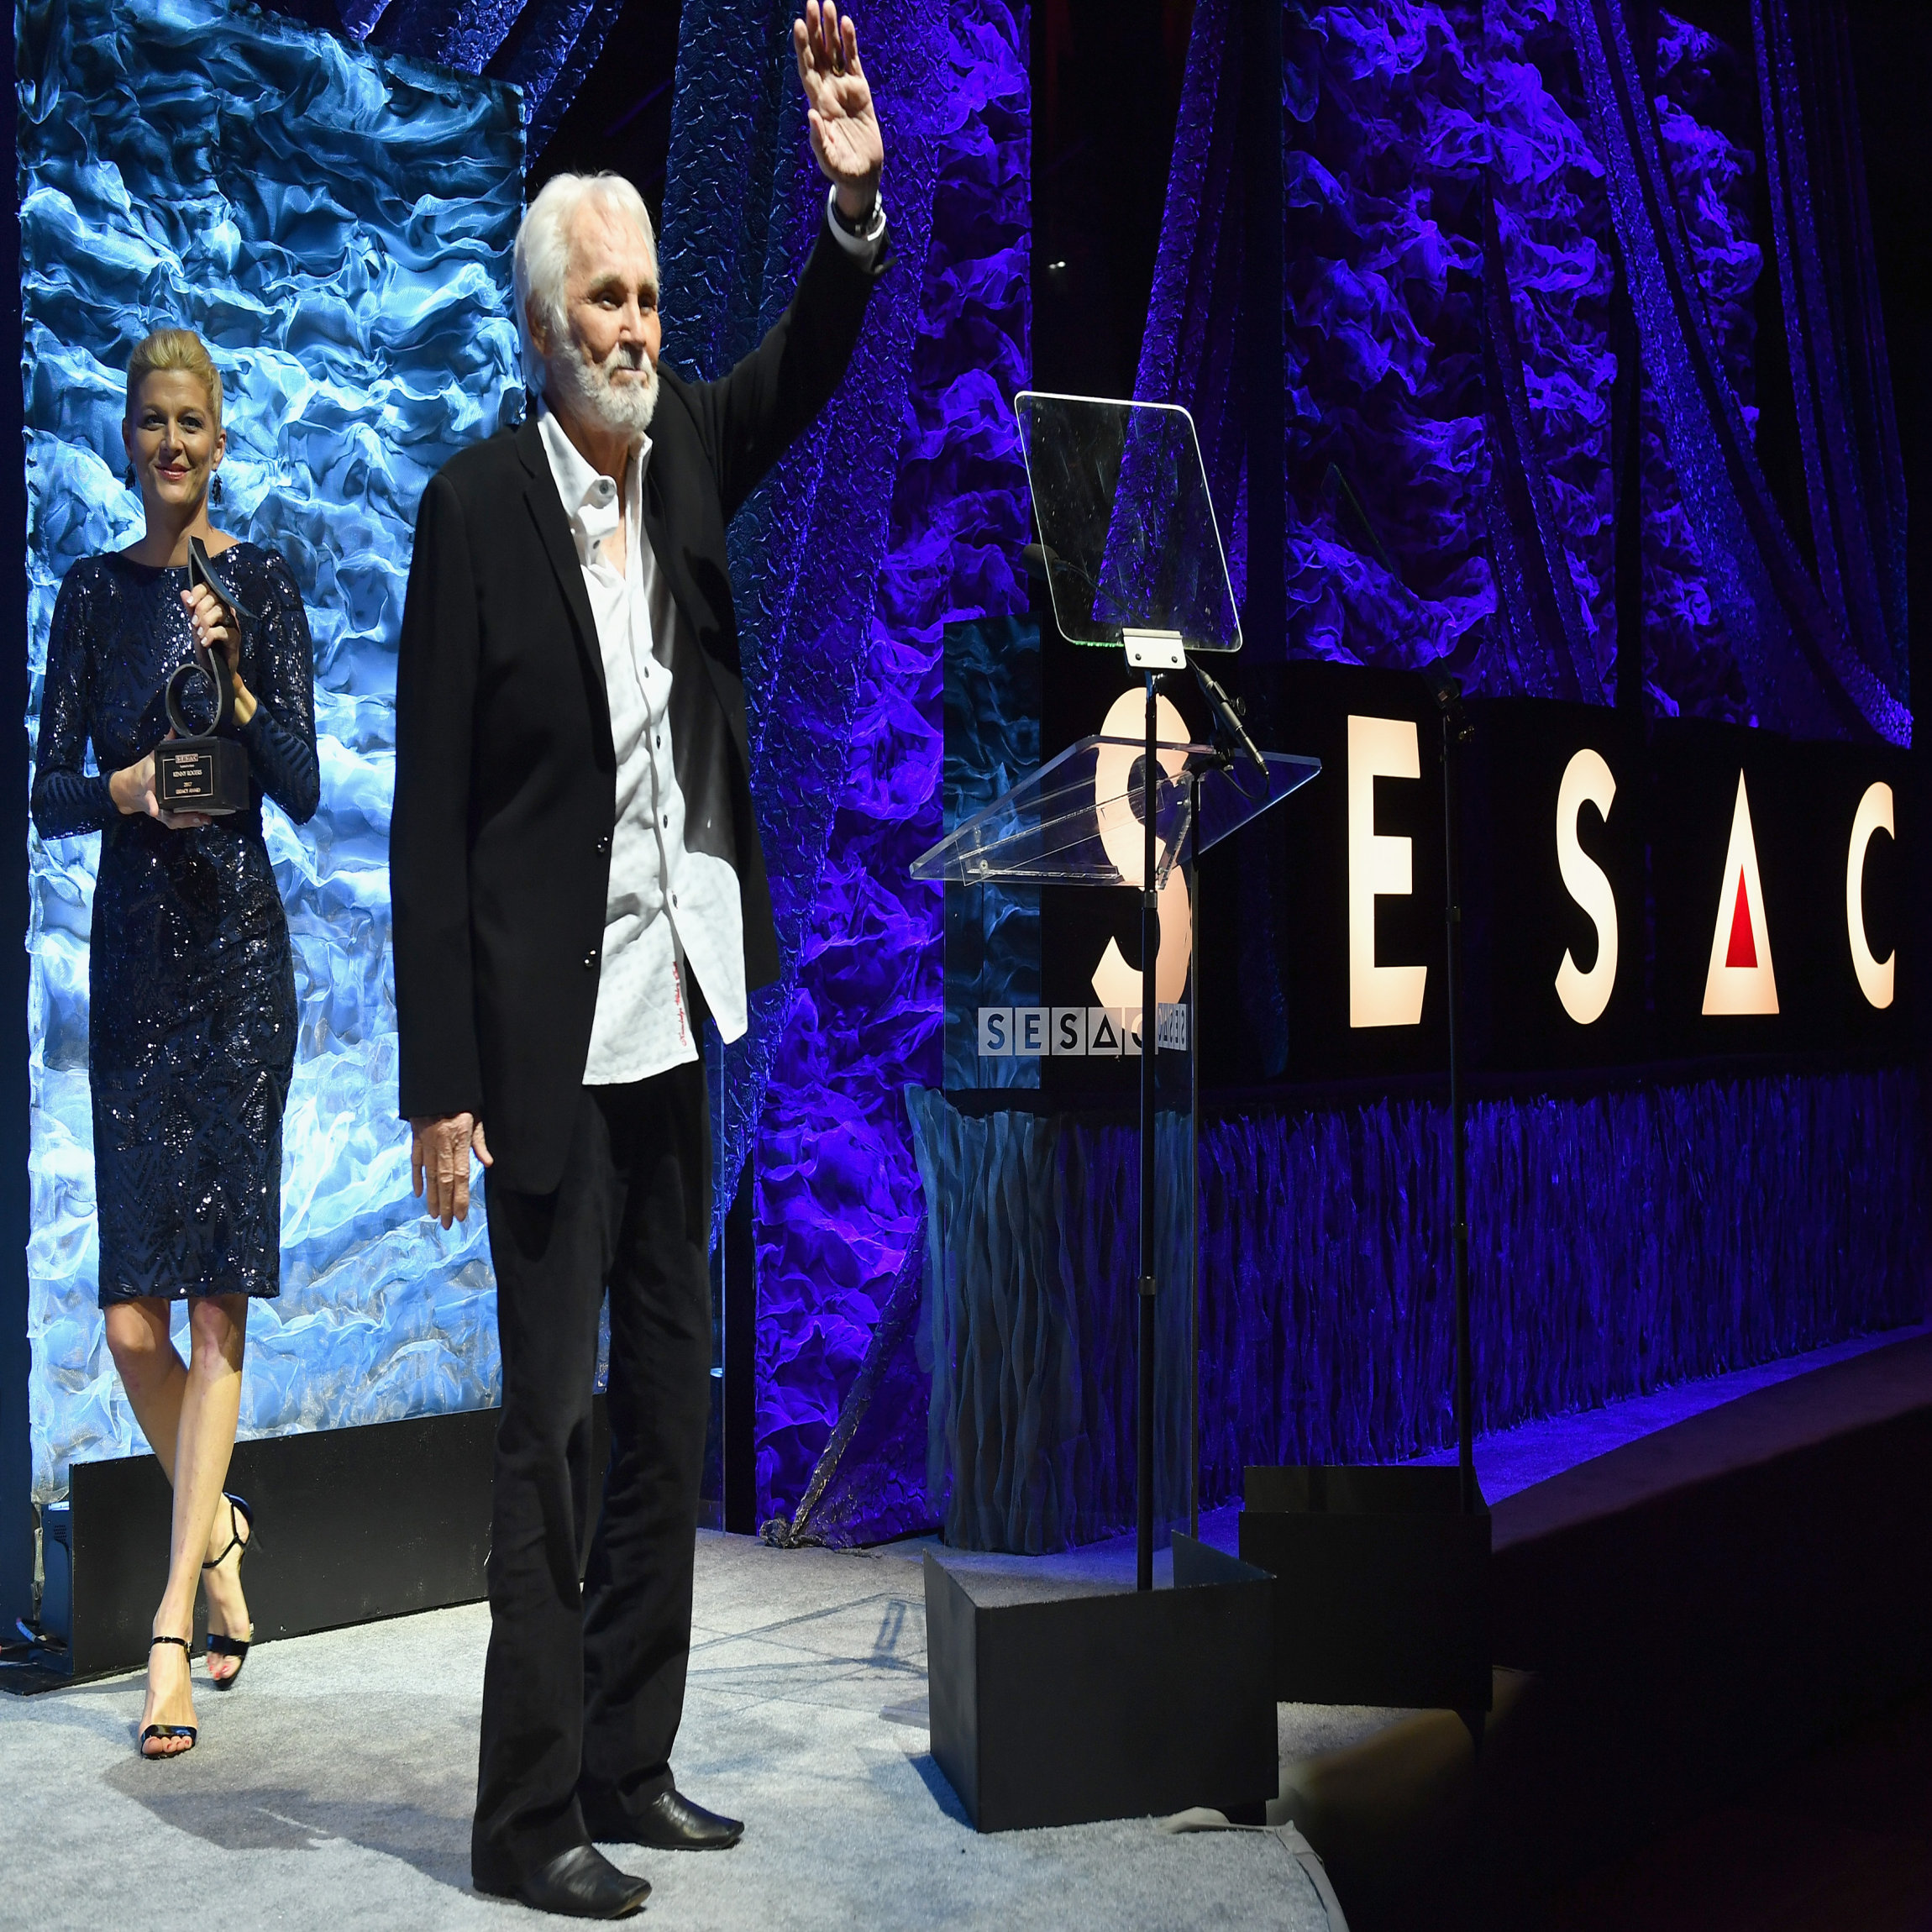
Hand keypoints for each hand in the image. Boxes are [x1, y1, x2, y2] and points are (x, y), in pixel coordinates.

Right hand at [109, 737, 210, 830]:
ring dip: (187, 820)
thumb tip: (173, 730)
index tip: (154, 810)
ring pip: (171, 819)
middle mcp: (154, 799)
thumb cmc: (144, 773)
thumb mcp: (152, 758)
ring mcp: (158, 809)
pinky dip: (187, 822)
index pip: (149, 794)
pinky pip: (174, 821)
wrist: (129, 788)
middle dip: (180, 816)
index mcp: (149, 784)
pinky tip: (204, 820)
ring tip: (204, 818)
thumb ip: (164, 744)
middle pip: (165, 812)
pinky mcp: (163, 815)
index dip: (152, 803)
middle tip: (198, 816)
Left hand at [180, 582, 256, 725]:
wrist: (215, 671)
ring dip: (205, 622)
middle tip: (193, 622)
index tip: (188, 602)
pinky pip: (223, 631)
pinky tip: (205, 642)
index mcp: (217, 608)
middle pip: (215, 599)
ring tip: (199, 634)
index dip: (199, 592)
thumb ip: (191, 610)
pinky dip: (211, 635)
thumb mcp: (195, 627)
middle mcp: (227, 614)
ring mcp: (233, 626)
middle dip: (200, 609)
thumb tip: (184, 592)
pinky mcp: (235, 639)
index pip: (210, 589)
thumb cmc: (207, 649)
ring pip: (220, 612)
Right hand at [411, 1113, 492, 1228]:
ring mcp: (426, 1143)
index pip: (460, 1175)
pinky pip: (416, 1162)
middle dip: (445, 1205)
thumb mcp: (476, 1118)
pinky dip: (417, 1178)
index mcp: (458, 1140)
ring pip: (429, 1175)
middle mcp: (441, 1144)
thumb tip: (488, 1163)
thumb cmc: (460, 1102)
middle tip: (446, 1225)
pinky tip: (419, 1194)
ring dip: (431, 1197)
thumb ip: (480, 1141)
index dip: (459, 1197)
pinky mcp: (416, 1139)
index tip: (459, 1215)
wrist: (435, 1086)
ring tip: (433, 1215)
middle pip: (444, 1181)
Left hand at [793, 3, 882, 218]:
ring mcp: (844, 89)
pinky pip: (852, 61)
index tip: (800, 25)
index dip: (803, 48)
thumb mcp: (830, 161)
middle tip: (812, 2)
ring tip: (828, 4)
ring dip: (830, 30)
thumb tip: (811, 115)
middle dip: (815, 29)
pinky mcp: (860, 90)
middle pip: (818, 54)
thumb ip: (820, 141)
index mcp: (818, 106)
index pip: (807, 70)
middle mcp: (828, 92)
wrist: (862, 174)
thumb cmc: (843, 172)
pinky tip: (846, 24)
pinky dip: (849, 43)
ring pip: (834, 53)